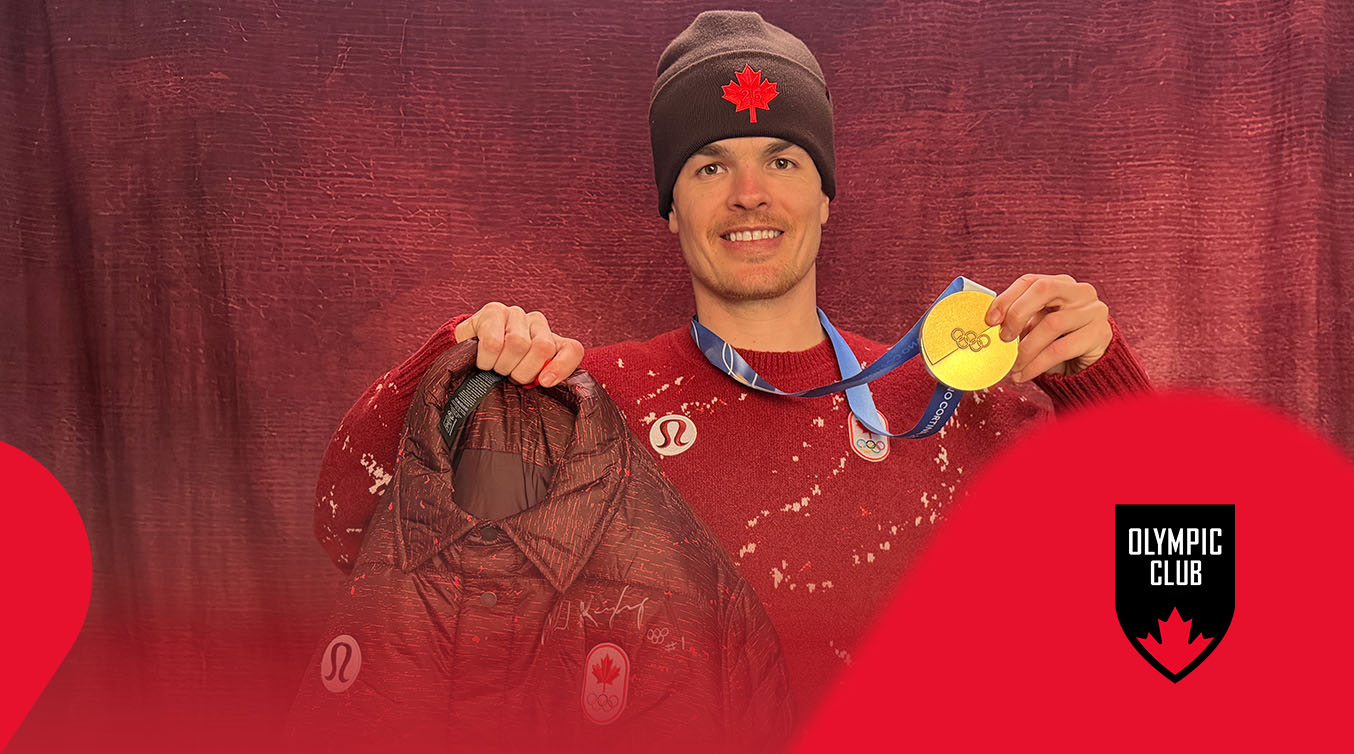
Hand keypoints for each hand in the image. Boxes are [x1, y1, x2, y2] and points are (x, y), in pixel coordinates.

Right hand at [453, 303, 583, 387]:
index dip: (561, 367)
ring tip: (495, 368)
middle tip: (509, 376)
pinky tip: (482, 361)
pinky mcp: (493, 311)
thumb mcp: (525, 380)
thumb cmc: (501, 371)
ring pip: (518, 343)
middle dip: (523, 371)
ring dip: (502, 365)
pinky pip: (493, 342)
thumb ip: (541, 380)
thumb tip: (545, 381)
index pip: (572, 349)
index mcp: (552, 341)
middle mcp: (537, 322)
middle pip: (542, 347)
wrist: (466, 356)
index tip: (544, 382)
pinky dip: (486, 360)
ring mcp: (516, 314)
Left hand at [984, 274, 1111, 381]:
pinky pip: (1061, 349)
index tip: (990, 320)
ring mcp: (1094, 311)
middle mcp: (1080, 291)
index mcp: (1061, 283)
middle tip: (1003, 338)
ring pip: (1052, 323)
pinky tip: (1023, 374)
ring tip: (1013, 365)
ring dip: (1026, 348)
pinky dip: (1036, 364)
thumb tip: (989, 327)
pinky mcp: (1099, 334)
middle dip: (1017, 313)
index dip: (1006, 298)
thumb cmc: (1057, 342)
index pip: (1030, 281)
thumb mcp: (1036, 326)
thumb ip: (1018, 320)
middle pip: (1044, 290)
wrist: (1088, 364)